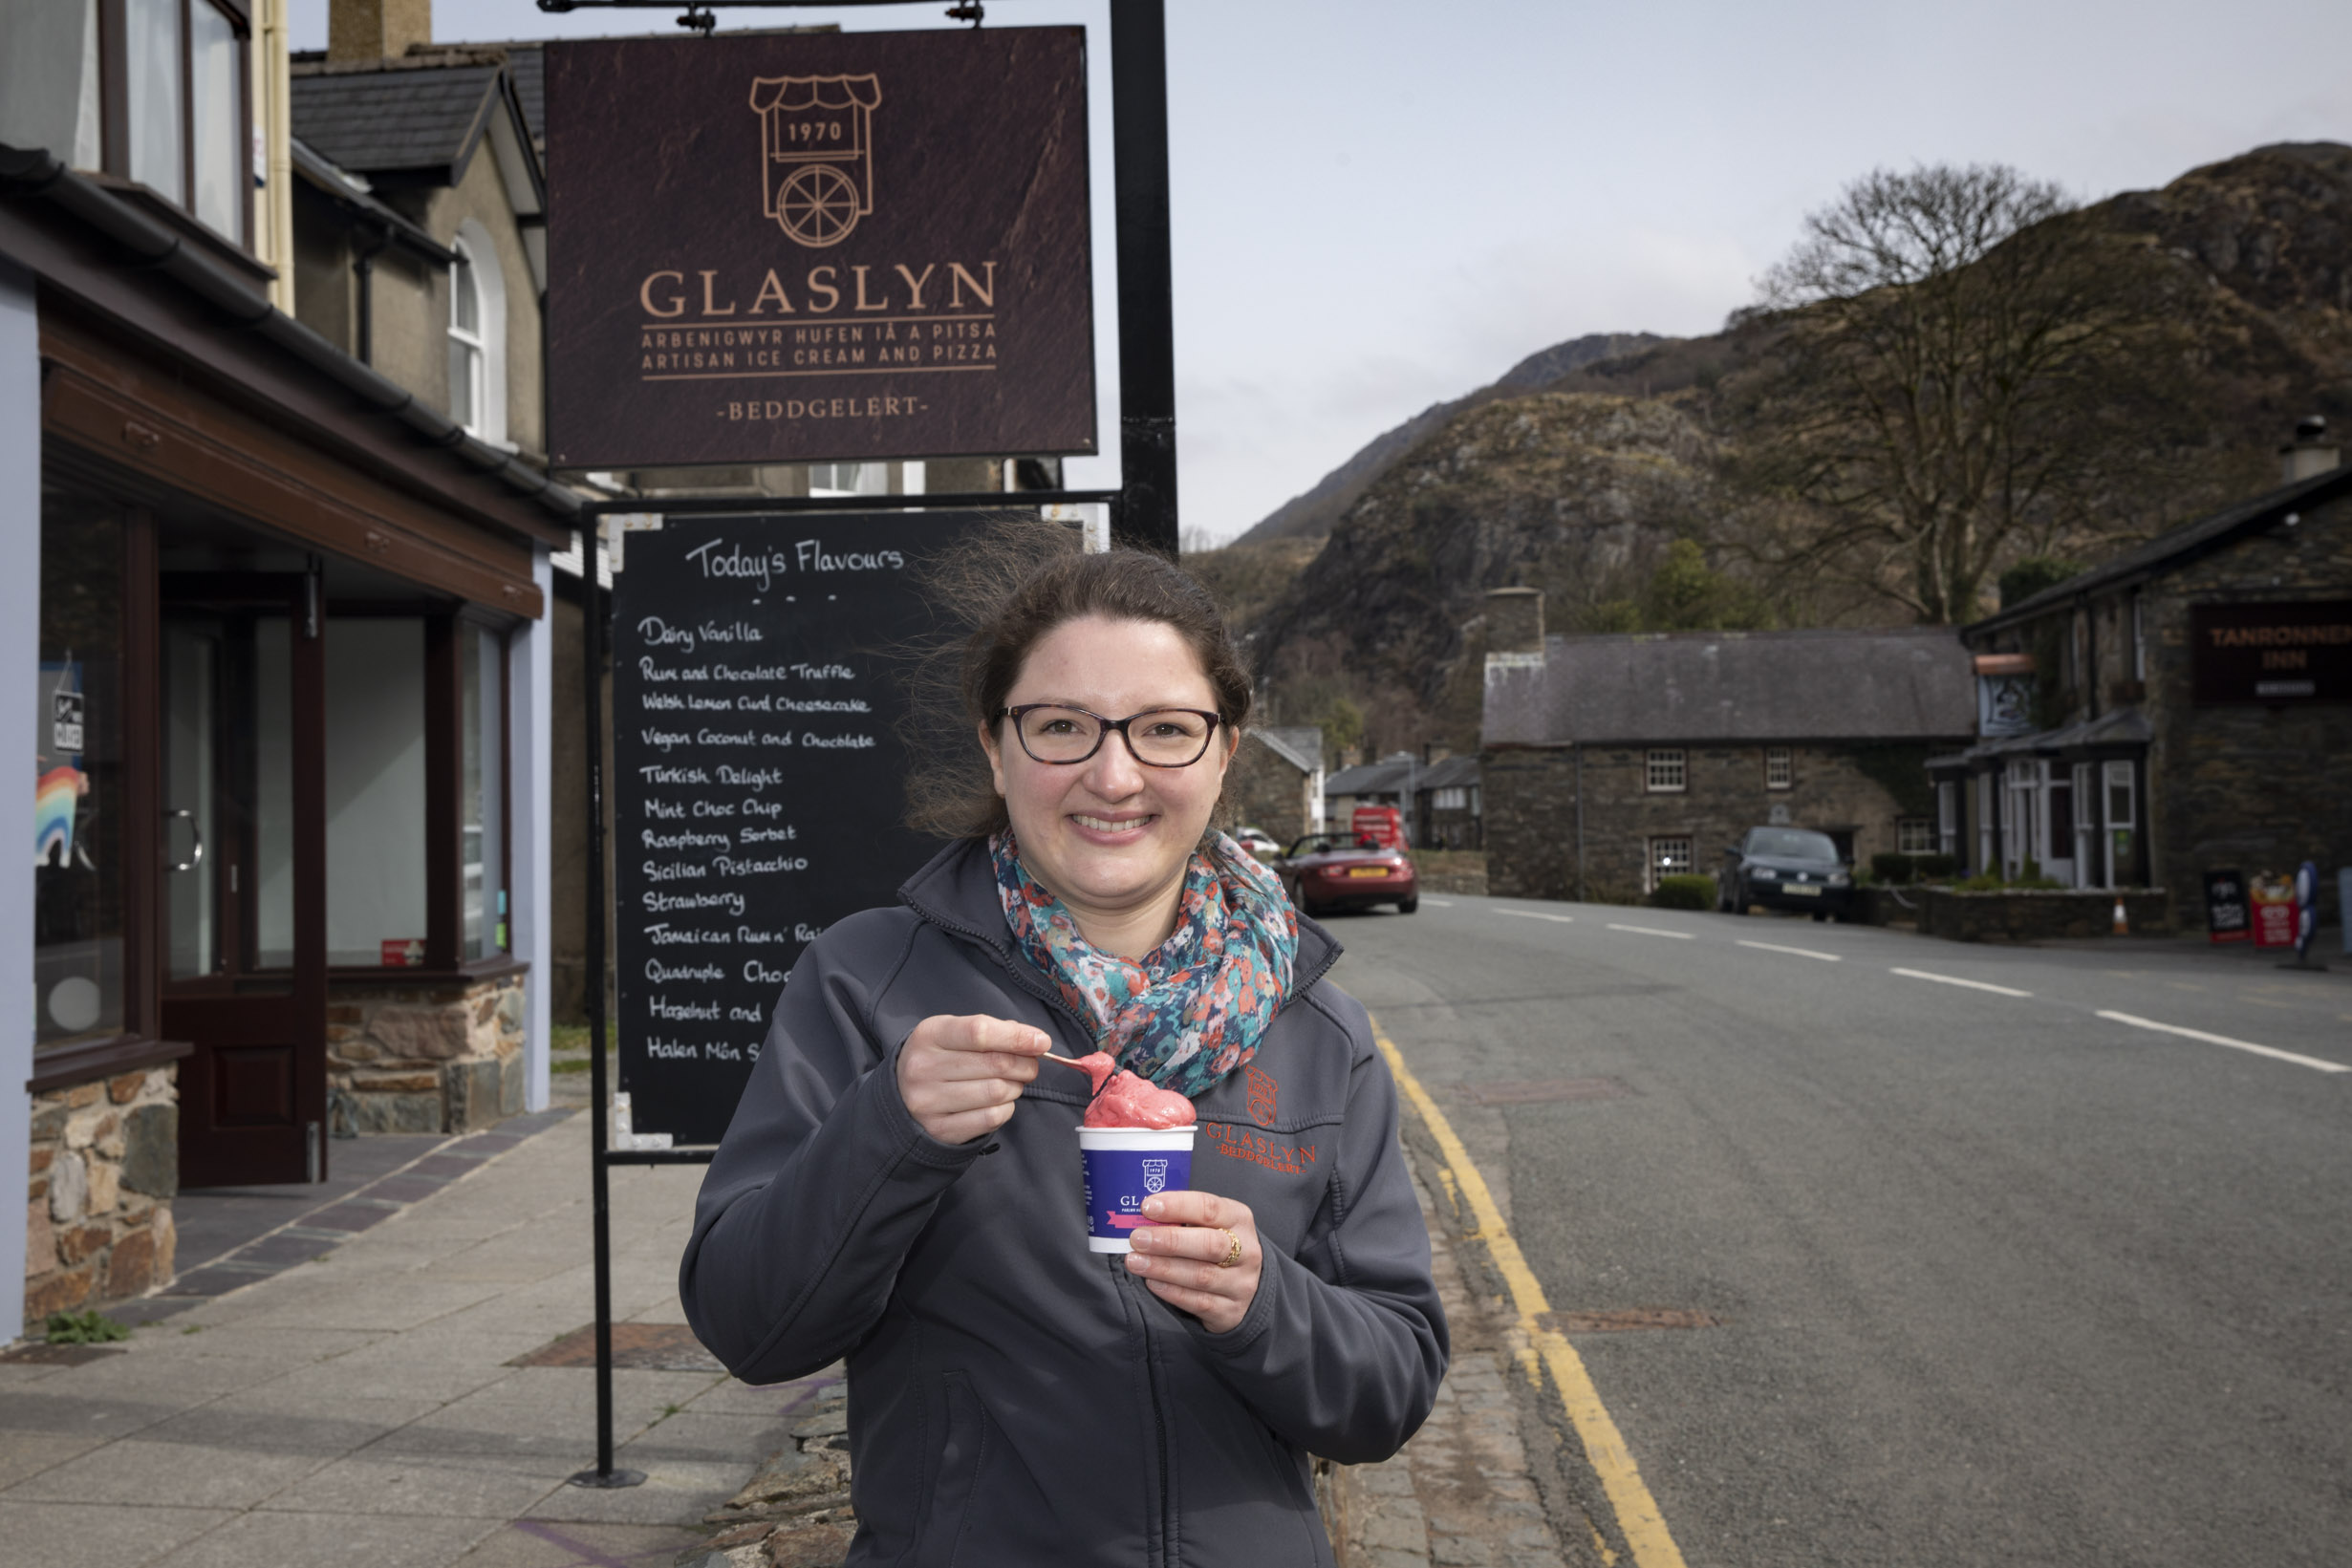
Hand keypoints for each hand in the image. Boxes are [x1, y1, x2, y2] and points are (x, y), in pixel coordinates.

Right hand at [896, 1014, 1051, 1144]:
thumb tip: (1035, 1040)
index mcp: (929, 1035)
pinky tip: (1000, 1102)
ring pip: (996, 1092)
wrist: (902, 1095)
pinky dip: (1006, 1109)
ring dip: (1015, 1087)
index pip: (979, 1032)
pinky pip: (991, 1118)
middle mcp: (923, 1068)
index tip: (1041, 1041)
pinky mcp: (939, 1129)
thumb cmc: (941, 1057)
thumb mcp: (955, 1033)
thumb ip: (994, 1031)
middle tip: (1030, 1065)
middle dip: (1024, 1064)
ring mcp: (928, 1101)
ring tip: (1011, 1083)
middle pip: (994, 1064)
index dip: (1016, 1037)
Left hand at [1125, 1190, 1262, 1333]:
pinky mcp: (1231, 1311)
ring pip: (1201, 1276)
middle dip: (1170, 1241)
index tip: (1147, 1207)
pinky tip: (1151, 1282)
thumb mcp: (1210, 1224)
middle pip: (1209, 1245)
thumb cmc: (1216, 1246)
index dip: (1177, 1206)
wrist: (1242, 1287)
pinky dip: (1171, 1292)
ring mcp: (1241, 1283)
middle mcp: (1247, 1251)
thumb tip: (1142, 1216)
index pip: (1210, 1208)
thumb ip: (1183, 1218)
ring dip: (1163, 1268)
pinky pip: (1198, 1302)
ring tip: (1135, 1261)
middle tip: (1137, 1238)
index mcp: (1239, 1219)